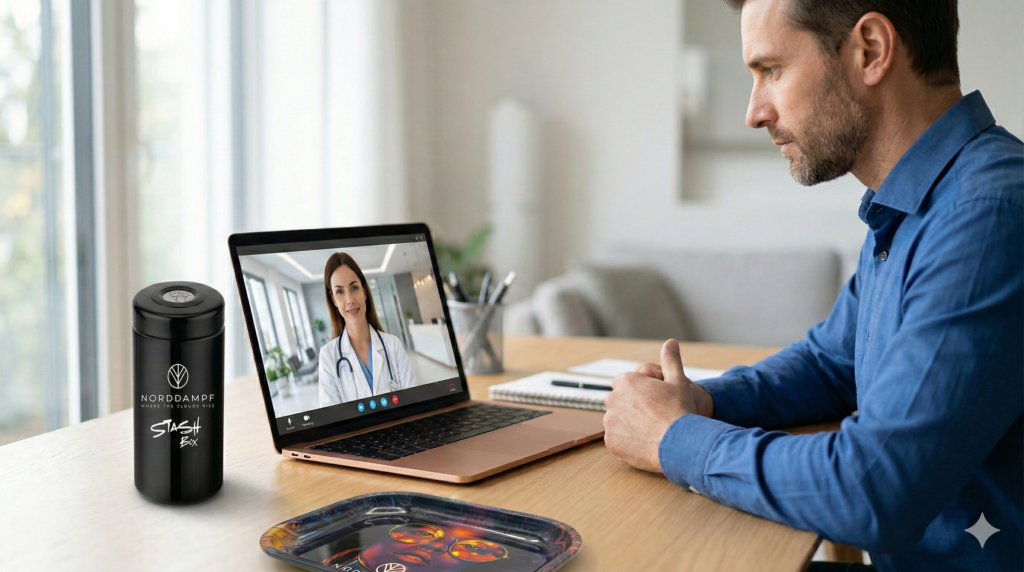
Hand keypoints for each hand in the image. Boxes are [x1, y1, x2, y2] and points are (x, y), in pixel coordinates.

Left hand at [603, 340, 713, 472]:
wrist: (679, 443)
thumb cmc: (680, 411)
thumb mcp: (679, 381)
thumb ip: (670, 361)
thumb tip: (670, 342)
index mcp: (626, 381)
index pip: (626, 383)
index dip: (641, 392)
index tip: (654, 401)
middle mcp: (613, 399)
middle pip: (620, 401)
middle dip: (631, 407)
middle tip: (653, 417)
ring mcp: (610, 421)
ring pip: (616, 420)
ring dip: (628, 424)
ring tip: (650, 430)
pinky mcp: (610, 441)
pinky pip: (616, 439)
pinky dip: (626, 441)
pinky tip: (644, 442)